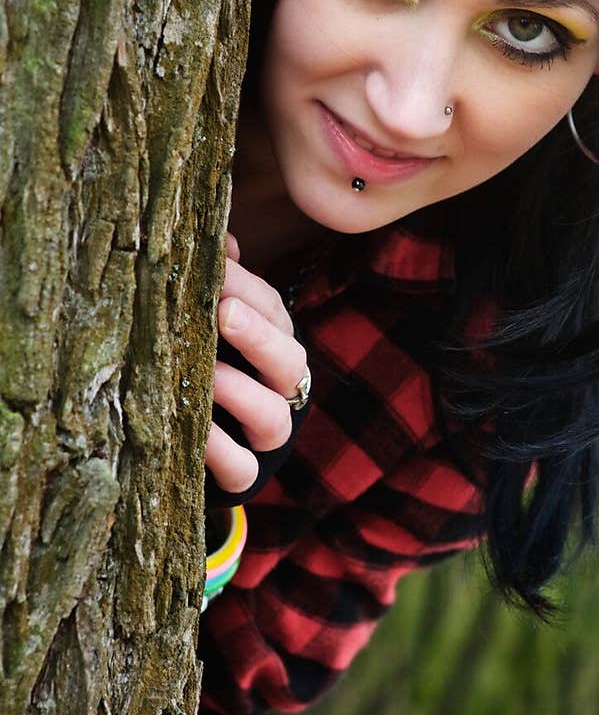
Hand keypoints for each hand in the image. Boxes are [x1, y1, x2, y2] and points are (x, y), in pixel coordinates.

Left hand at [204, 230, 309, 494]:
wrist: (211, 444)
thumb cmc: (215, 364)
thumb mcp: (218, 324)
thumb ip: (224, 284)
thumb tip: (223, 240)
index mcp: (275, 344)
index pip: (274, 312)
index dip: (249, 290)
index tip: (215, 269)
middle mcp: (281, 388)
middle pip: (288, 361)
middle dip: (258, 336)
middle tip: (223, 310)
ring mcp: (266, 433)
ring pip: (273, 417)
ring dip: (242, 393)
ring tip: (208, 375)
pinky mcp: (245, 474)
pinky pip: (242, 468)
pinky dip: (221, 453)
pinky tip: (195, 433)